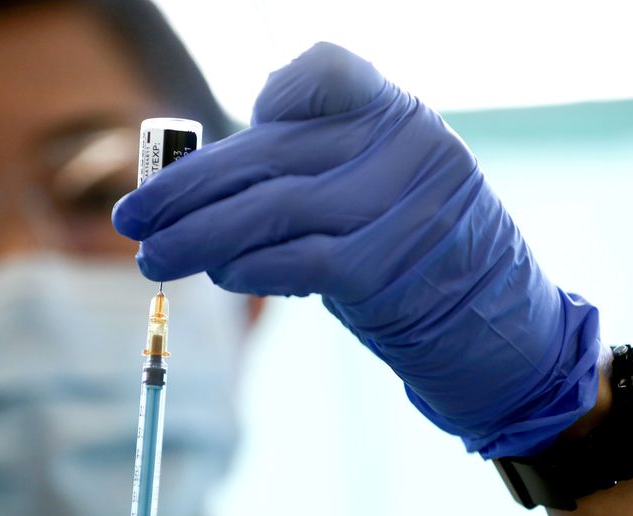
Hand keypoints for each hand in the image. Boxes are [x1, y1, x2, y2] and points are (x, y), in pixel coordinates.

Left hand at [114, 43, 599, 457]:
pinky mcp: (383, 267)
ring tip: (151, 256)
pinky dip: (244, 266)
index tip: (238, 122)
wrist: (499, 329)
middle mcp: (404, 148)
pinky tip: (217, 275)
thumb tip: (210, 175)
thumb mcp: (385, 188)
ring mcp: (397, 206)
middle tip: (133, 215)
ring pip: (269, 209)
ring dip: (197, 236)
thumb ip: (317, 165)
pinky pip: (292, 259)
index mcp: (401, 116)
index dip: (275, 92)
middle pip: (269, 152)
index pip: (328, 70)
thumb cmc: (423, 254)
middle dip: (189, 187)